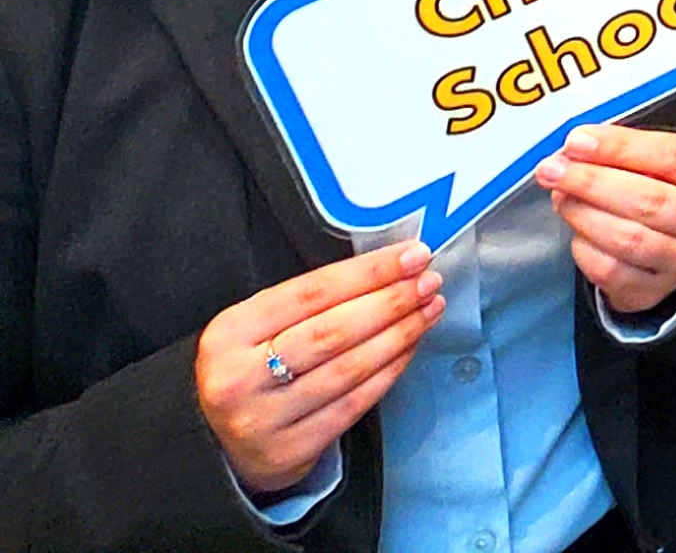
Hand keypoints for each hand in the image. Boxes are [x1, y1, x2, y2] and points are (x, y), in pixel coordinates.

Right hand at [194, 242, 441, 496]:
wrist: (214, 441)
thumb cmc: (251, 366)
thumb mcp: (258, 325)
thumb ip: (312, 298)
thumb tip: (393, 266)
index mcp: (229, 333)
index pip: (312, 292)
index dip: (369, 271)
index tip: (414, 254)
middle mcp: (239, 378)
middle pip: (332, 332)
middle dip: (391, 302)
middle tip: (430, 282)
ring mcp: (262, 420)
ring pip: (347, 369)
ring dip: (399, 334)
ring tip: (430, 309)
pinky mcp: (288, 451)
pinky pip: (353, 404)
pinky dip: (389, 371)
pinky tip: (410, 347)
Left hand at [535, 122, 675, 316]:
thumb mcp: (673, 161)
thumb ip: (632, 151)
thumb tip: (577, 150)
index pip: (675, 156)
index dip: (622, 147)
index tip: (578, 140)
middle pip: (649, 201)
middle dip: (592, 182)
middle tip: (553, 169)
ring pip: (628, 239)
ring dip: (583, 214)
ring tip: (561, 196)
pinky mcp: (655, 291)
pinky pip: (611, 272)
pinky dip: (585, 249)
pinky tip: (578, 231)